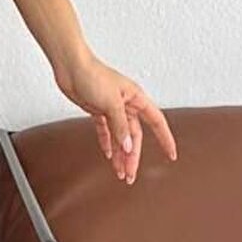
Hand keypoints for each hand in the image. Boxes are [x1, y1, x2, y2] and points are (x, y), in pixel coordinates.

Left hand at [51, 48, 176, 185]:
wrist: (70, 66)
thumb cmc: (92, 74)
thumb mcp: (110, 103)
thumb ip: (120, 126)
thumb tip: (128, 146)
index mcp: (136, 98)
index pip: (157, 122)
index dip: (165, 139)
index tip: (171, 155)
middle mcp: (126, 104)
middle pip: (135, 136)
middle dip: (133, 157)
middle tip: (130, 175)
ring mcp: (111, 108)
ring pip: (120, 137)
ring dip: (120, 154)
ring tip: (119, 171)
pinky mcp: (97, 110)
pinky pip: (106, 131)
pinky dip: (107, 143)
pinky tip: (108, 154)